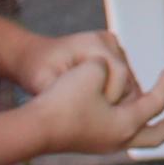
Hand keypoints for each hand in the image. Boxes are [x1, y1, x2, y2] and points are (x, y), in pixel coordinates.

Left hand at [4, 25, 141, 105]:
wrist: (33, 57)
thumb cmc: (36, 69)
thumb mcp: (44, 83)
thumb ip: (63, 95)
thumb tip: (80, 114)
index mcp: (94, 42)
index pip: (120, 74)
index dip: (112, 100)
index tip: (94, 117)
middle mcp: (108, 41)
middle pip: (129, 79)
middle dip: (116, 104)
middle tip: (97, 123)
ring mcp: (113, 47)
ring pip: (130, 83)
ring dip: (118, 102)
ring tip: (98, 118)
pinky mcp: (114, 55)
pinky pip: (125, 82)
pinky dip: (116, 96)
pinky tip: (100, 109)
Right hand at [22, 56, 163, 158]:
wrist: (33, 128)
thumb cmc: (63, 100)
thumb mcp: (93, 71)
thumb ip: (111, 67)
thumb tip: (110, 75)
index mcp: (125, 125)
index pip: (155, 104)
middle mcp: (119, 139)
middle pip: (156, 135)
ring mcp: (104, 144)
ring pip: (138, 137)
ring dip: (150, 123)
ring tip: (155, 108)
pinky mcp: (90, 142)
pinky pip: (121, 134)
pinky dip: (131, 122)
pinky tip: (126, 110)